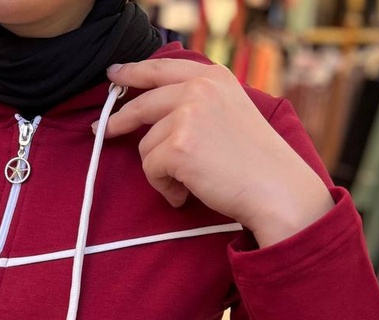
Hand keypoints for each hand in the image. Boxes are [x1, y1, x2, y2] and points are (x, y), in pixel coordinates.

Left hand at [101, 59, 333, 246]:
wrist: (275, 188)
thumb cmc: (255, 161)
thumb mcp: (230, 112)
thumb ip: (199, 103)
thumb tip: (160, 113)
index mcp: (212, 77)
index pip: (162, 68)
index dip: (133, 72)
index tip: (114, 74)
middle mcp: (198, 89)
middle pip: (142, 103)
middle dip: (120, 120)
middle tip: (103, 130)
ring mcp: (186, 115)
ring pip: (146, 145)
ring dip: (161, 170)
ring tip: (188, 183)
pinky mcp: (177, 146)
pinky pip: (150, 170)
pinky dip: (165, 187)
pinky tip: (186, 193)